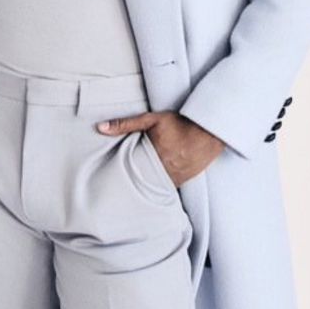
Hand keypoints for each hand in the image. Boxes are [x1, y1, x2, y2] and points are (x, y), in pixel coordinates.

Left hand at [97, 110, 225, 185]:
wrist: (209, 132)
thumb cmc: (180, 123)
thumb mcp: (152, 119)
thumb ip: (125, 124)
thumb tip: (100, 127)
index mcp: (152, 156)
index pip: (128, 170)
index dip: (119, 173)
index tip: (109, 176)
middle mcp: (162, 170)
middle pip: (139, 181)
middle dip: (130, 182)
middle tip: (116, 185)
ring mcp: (173, 178)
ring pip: (152, 187)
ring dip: (143, 185)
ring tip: (131, 186)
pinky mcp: (181, 181)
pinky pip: (165, 188)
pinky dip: (157, 186)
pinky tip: (150, 185)